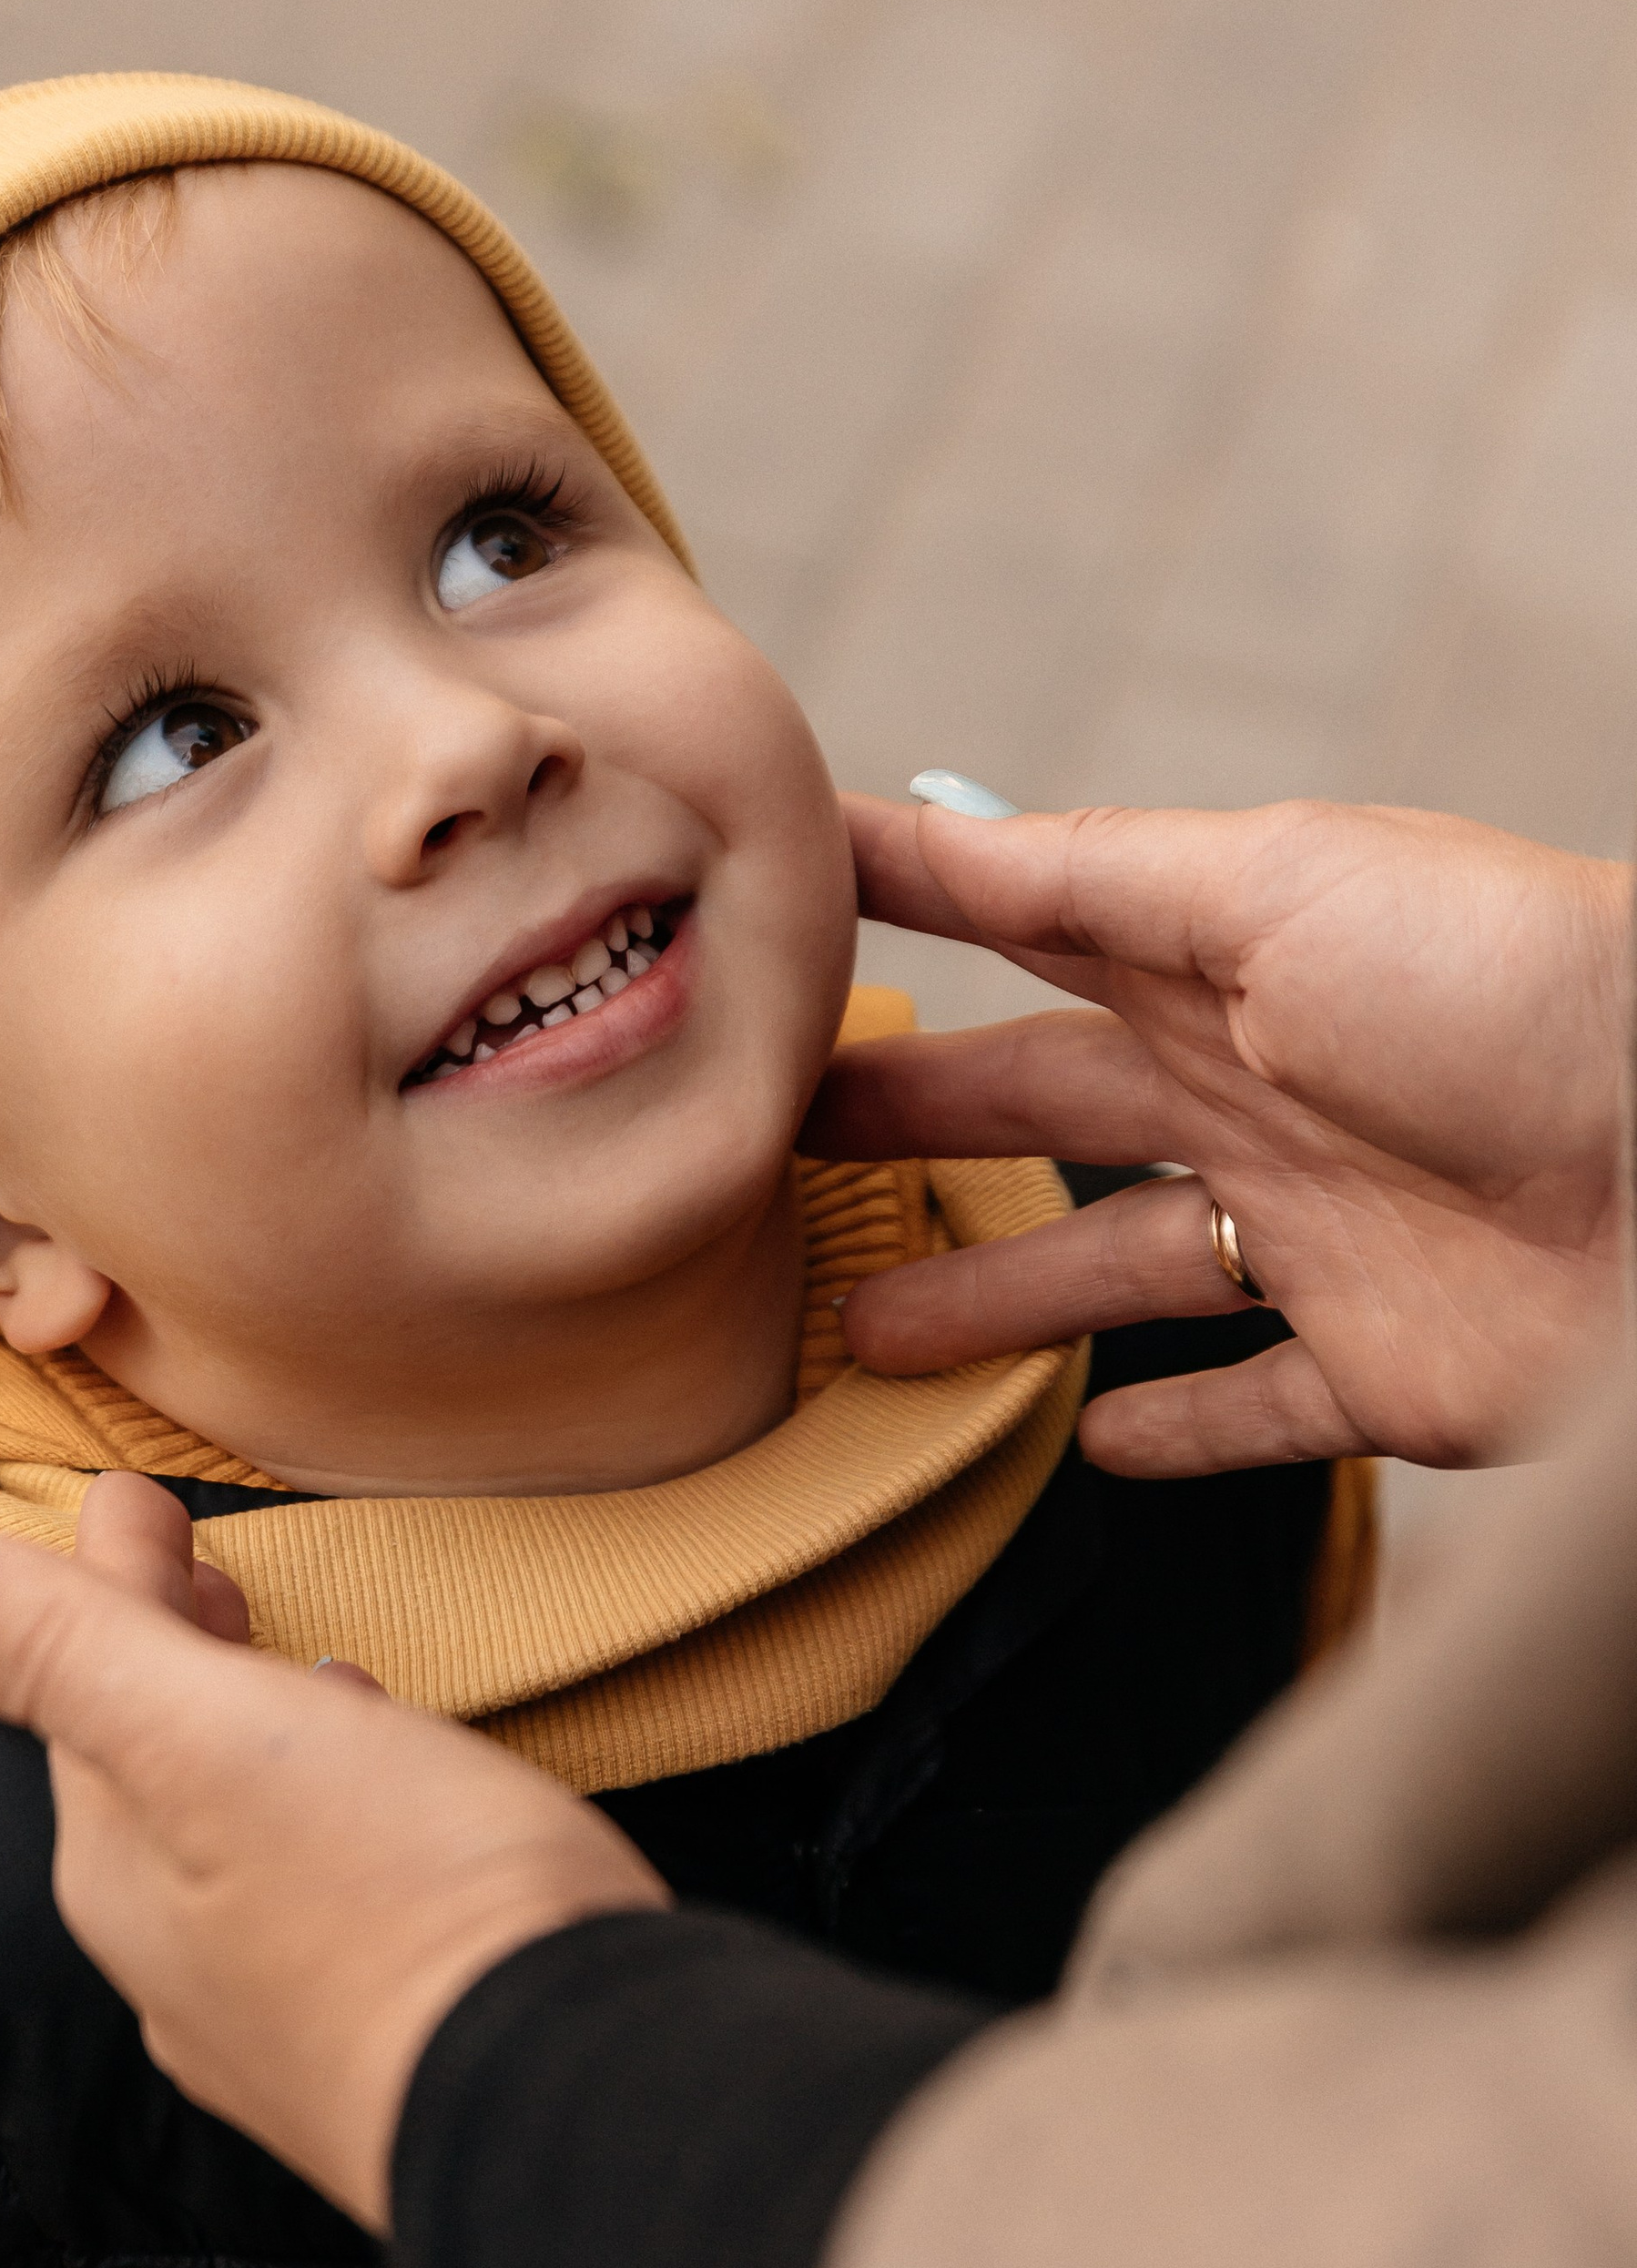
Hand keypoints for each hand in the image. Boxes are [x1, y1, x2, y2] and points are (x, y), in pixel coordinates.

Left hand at [0, 1474, 665, 2226]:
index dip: (100, 1573)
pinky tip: (378, 1781)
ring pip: (228, 1823)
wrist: (568, 2116)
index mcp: (117, 1867)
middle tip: (185, 1556)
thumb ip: (57, 1653)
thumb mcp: (208, 1741)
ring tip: (282, 1654)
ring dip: (239, 1721)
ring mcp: (281, 2008)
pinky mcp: (384, 2033)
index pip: (81, 1679)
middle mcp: (175, 1953)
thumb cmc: (389, 1902)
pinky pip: (315, 1886)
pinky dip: (321, 1804)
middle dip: (154, 1647)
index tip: (125, 1485)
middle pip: (143, 1760)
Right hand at [807, 797, 1628, 1475]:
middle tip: (767, 1138)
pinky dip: (1181, 1435)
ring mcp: (1318, 1233)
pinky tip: (1094, 1449)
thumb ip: (1091, 873)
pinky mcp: (1389, 1370)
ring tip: (861, 1329)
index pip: (1018, 914)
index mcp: (1220, 954)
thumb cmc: (1504, 984)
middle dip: (906, 1111)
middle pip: (1038, 1101)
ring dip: (993, 1295)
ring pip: (1112, 1270)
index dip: (896, 895)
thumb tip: (921, 819)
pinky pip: (1262, 1409)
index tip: (763, 899)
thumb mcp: (1274, 886)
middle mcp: (1253, 1089)